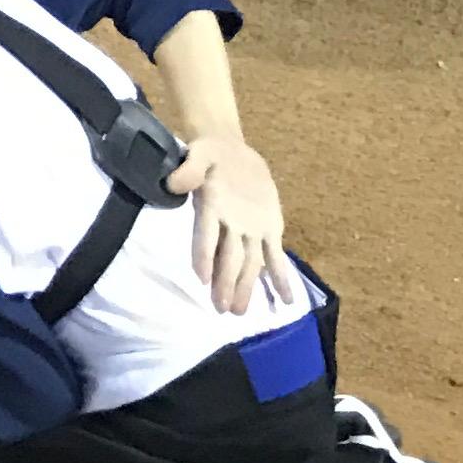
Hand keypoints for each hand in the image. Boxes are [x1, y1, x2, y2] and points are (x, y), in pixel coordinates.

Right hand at [170, 136, 293, 313]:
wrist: (232, 151)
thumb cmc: (210, 154)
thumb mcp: (199, 152)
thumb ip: (189, 168)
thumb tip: (175, 184)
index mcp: (212, 207)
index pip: (205, 236)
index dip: (203, 256)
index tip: (201, 278)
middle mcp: (230, 226)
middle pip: (228, 258)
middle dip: (225, 283)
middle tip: (222, 309)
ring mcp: (251, 231)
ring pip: (249, 263)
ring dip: (245, 287)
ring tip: (239, 311)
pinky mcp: (270, 229)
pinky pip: (276, 257)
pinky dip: (281, 279)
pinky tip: (287, 300)